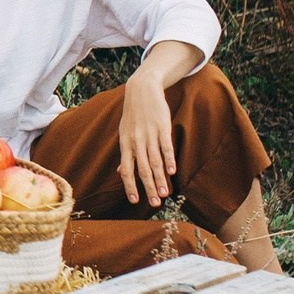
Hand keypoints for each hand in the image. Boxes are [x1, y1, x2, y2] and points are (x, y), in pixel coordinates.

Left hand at [117, 72, 178, 205]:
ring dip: (160, 178)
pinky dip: (169, 159)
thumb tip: (121, 172)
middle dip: (148, 188)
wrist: (142, 90)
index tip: (135, 201)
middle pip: (142, 169)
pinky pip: (165, 146)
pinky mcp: (162, 127)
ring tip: (165, 193)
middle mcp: (136, 141)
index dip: (130, 186)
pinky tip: (172, 171)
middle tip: (154, 203)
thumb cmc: (133, 115)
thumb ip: (125, 153)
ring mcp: (149, 134)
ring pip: (154, 160)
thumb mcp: (125, 133)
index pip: (127, 169)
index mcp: (125, 144)